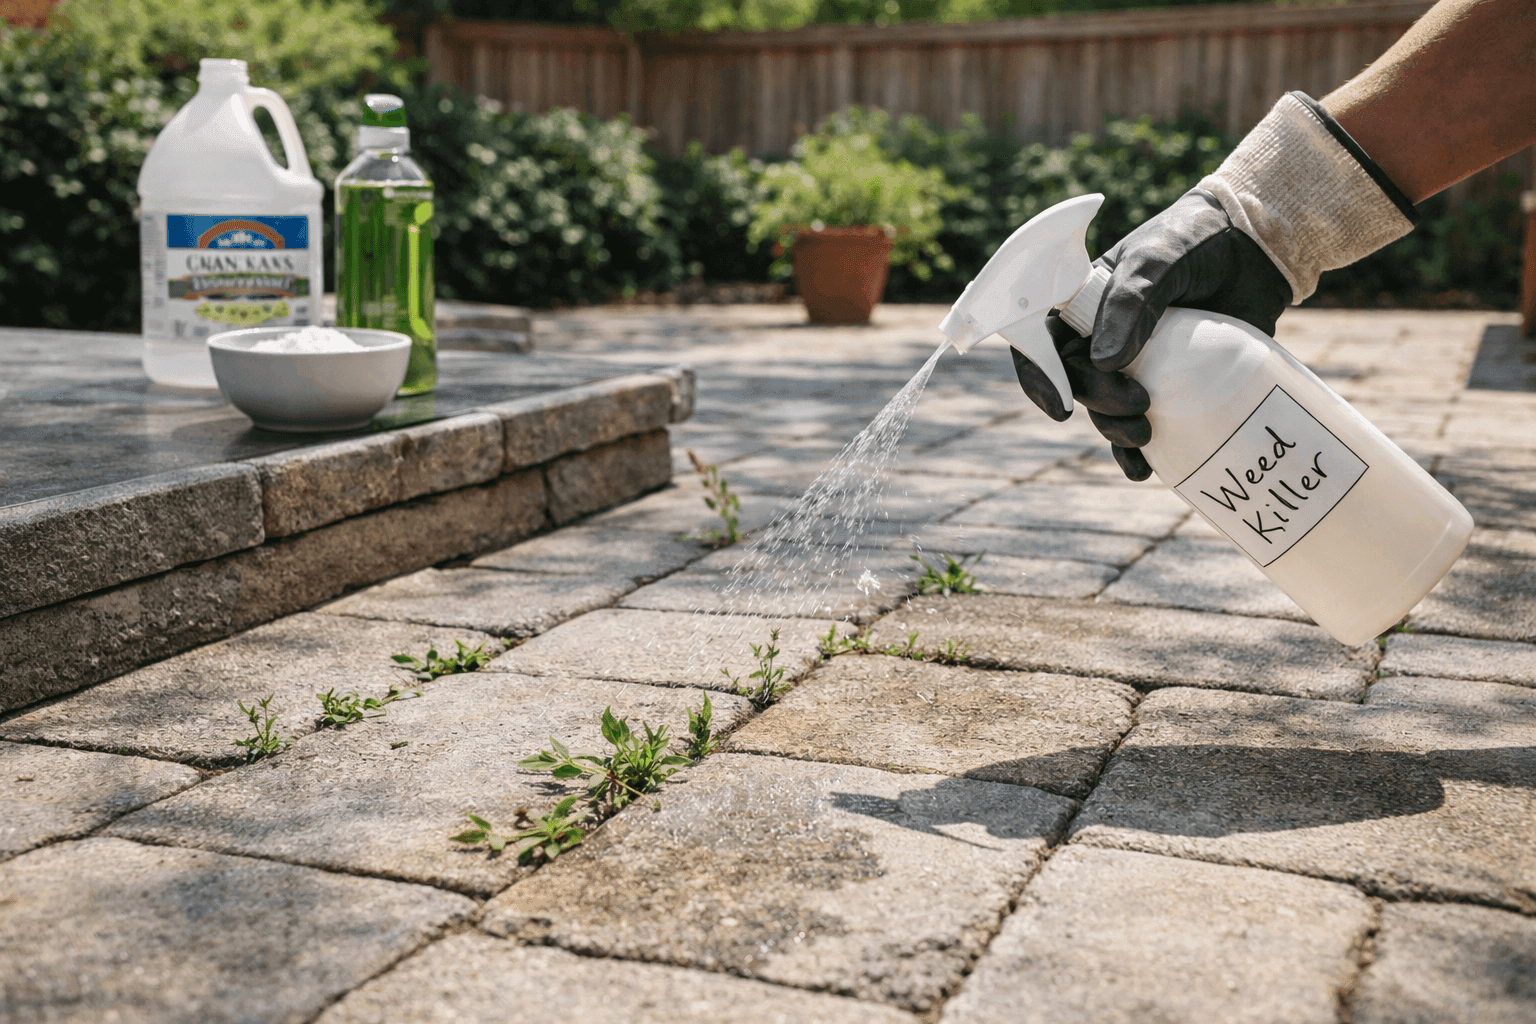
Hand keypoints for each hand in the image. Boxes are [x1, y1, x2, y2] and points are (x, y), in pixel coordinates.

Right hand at [1012, 188, 1291, 480]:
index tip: (1060, 405)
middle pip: (1077, 382)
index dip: (1039, 376)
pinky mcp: (1171, 382)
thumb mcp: (1158, 260)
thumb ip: (1131, 302)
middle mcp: (1101, 336)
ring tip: (1146, 434)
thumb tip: (1105, 362)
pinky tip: (1144, 469)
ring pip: (1105, 409)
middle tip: (1139, 403)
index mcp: (1081, 303)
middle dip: (1098, 402)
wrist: (1257, 249)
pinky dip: (1136, 453)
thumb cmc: (1198, 241)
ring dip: (1115, 431)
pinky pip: (1142, 425)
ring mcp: (1136, 362)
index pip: (1041, 344)